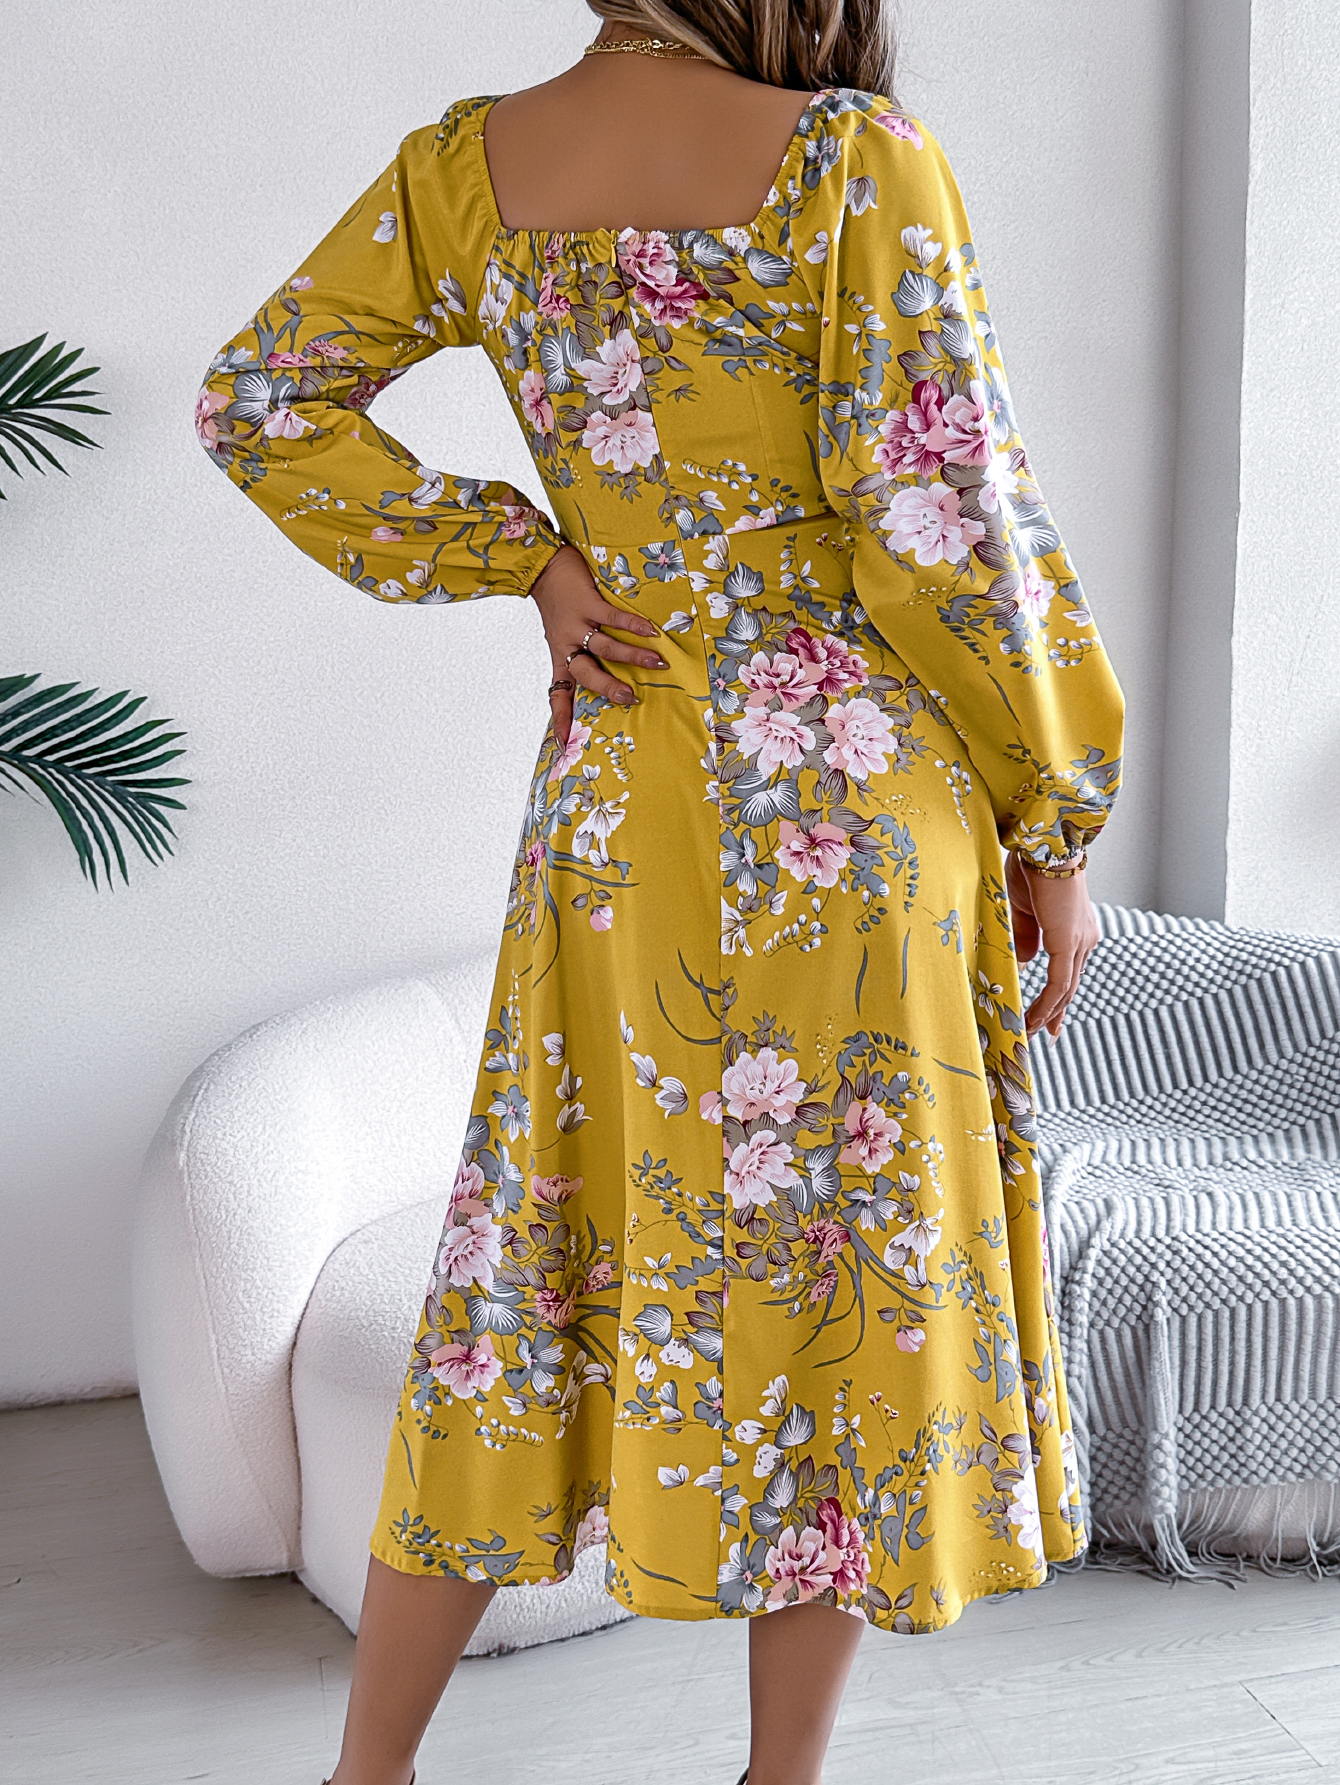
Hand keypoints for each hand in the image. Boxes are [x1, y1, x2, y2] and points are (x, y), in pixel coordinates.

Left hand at [529, 543, 665, 744]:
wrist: (542, 568)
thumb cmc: (557, 604)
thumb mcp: (562, 634)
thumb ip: (581, 653)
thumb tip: (612, 675)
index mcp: (561, 656)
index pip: (559, 693)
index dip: (561, 719)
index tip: (564, 744)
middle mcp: (567, 644)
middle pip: (587, 674)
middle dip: (610, 688)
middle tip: (631, 698)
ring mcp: (577, 623)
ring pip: (606, 647)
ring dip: (634, 656)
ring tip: (658, 664)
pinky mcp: (586, 602)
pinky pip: (612, 617)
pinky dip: (633, 625)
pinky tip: (650, 631)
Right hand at [1004, 850, 1099, 1038]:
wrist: (1044, 847)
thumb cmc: (1033, 868)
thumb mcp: (1025, 909)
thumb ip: (1027, 937)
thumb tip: (1026, 964)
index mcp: (1076, 928)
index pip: (1069, 969)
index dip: (1058, 995)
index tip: (1049, 1016)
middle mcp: (1084, 938)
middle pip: (1071, 984)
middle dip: (1057, 1012)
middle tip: (1045, 1034)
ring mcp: (1079, 941)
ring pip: (1066, 988)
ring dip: (1048, 1012)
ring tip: (1032, 1032)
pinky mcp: (1068, 942)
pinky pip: (1059, 983)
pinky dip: (1047, 1003)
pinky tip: (1035, 1018)